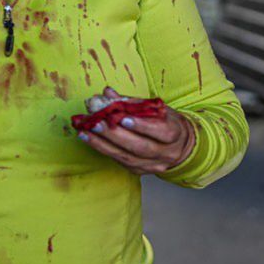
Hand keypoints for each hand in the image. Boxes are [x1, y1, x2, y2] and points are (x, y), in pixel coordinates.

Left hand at [77, 86, 195, 174]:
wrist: (179, 145)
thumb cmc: (164, 121)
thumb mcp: (155, 108)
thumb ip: (132, 102)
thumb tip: (107, 93)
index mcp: (175, 133)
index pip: (161, 132)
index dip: (142, 126)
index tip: (122, 118)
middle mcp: (166, 153)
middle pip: (140, 147)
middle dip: (115, 135)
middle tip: (95, 123)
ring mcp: (153, 165)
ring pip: (127, 157)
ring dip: (102, 144)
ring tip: (84, 132)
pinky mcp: (140, 170)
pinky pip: (120, 161)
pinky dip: (103, 149)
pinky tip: (89, 140)